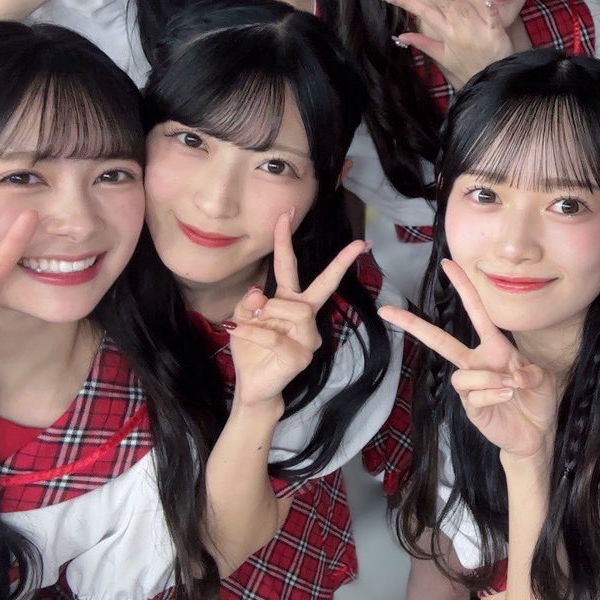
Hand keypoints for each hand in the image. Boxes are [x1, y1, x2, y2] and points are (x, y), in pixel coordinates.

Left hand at [226, 212, 367, 409]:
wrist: (253, 387)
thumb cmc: (251, 350)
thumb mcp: (241, 318)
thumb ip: (250, 301)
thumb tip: (261, 292)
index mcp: (289, 301)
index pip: (289, 266)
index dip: (284, 239)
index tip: (287, 213)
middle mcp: (304, 316)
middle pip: (325, 285)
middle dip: (341, 263)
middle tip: (359, 244)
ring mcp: (308, 336)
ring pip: (294, 310)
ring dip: (266, 313)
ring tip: (251, 322)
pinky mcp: (303, 355)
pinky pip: (277, 335)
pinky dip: (254, 332)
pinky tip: (241, 332)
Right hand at [379, 260, 558, 461]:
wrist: (537, 433)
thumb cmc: (538, 399)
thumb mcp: (543, 379)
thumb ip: (530, 372)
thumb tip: (512, 375)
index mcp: (495, 347)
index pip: (477, 312)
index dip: (464, 287)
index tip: (448, 264)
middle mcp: (477, 362)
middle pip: (440, 340)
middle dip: (414, 325)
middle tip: (387, 310)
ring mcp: (471, 386)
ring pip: (462, 373)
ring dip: (489, 379)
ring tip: (511, 388)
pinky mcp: (470, 407)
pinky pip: (473, 396)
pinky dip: (494, 395)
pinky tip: (507, 398)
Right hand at [380, 0, 514, 86]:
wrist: (490, 79)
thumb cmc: (467, 66)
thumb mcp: (442, 57)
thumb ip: (423, 43)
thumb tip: (400, 36)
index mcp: (446, 32)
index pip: (423, 13)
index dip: (405, 3)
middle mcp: (459, 28)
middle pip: (442, 5)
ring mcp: (477, 28)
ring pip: (463, 8)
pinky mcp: (494, 31)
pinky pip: (493, 18)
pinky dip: (490, 10)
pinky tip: (487, 0)